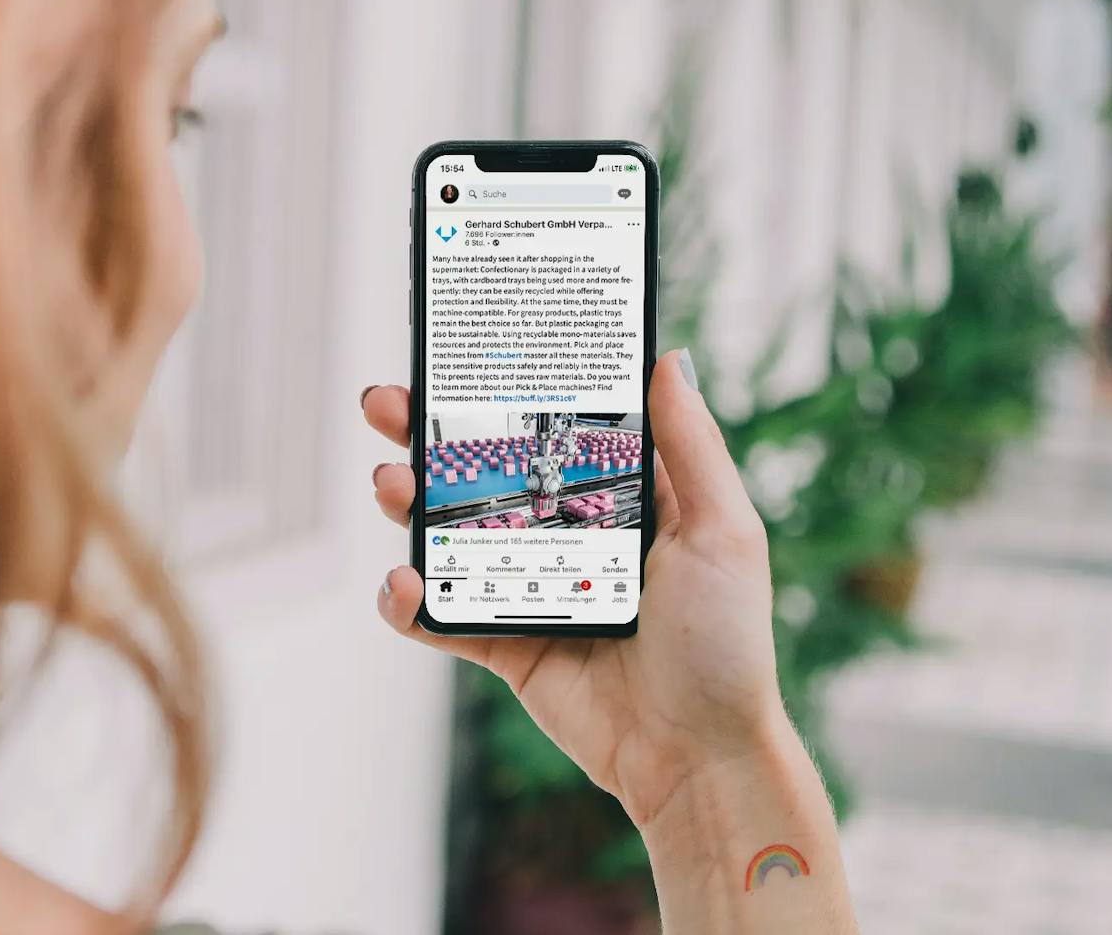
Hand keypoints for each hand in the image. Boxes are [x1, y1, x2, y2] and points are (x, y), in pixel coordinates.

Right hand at [362, 351, 786, 829]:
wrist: (697, 758)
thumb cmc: (725, 645)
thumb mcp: (723, 531)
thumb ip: (692, 446)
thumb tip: (668, 357)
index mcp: (620, 498)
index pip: (550, 427)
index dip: (503, 390)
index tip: (460, 352)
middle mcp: (568, 534)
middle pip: (482, 471)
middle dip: (426, 435)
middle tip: (387, 405)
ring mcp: (530, 588)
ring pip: (449, 534)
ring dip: (407, 503)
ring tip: (390, 484)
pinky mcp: (505, 645)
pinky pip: (441, 616)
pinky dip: (408, 600)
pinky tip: (402, 582)